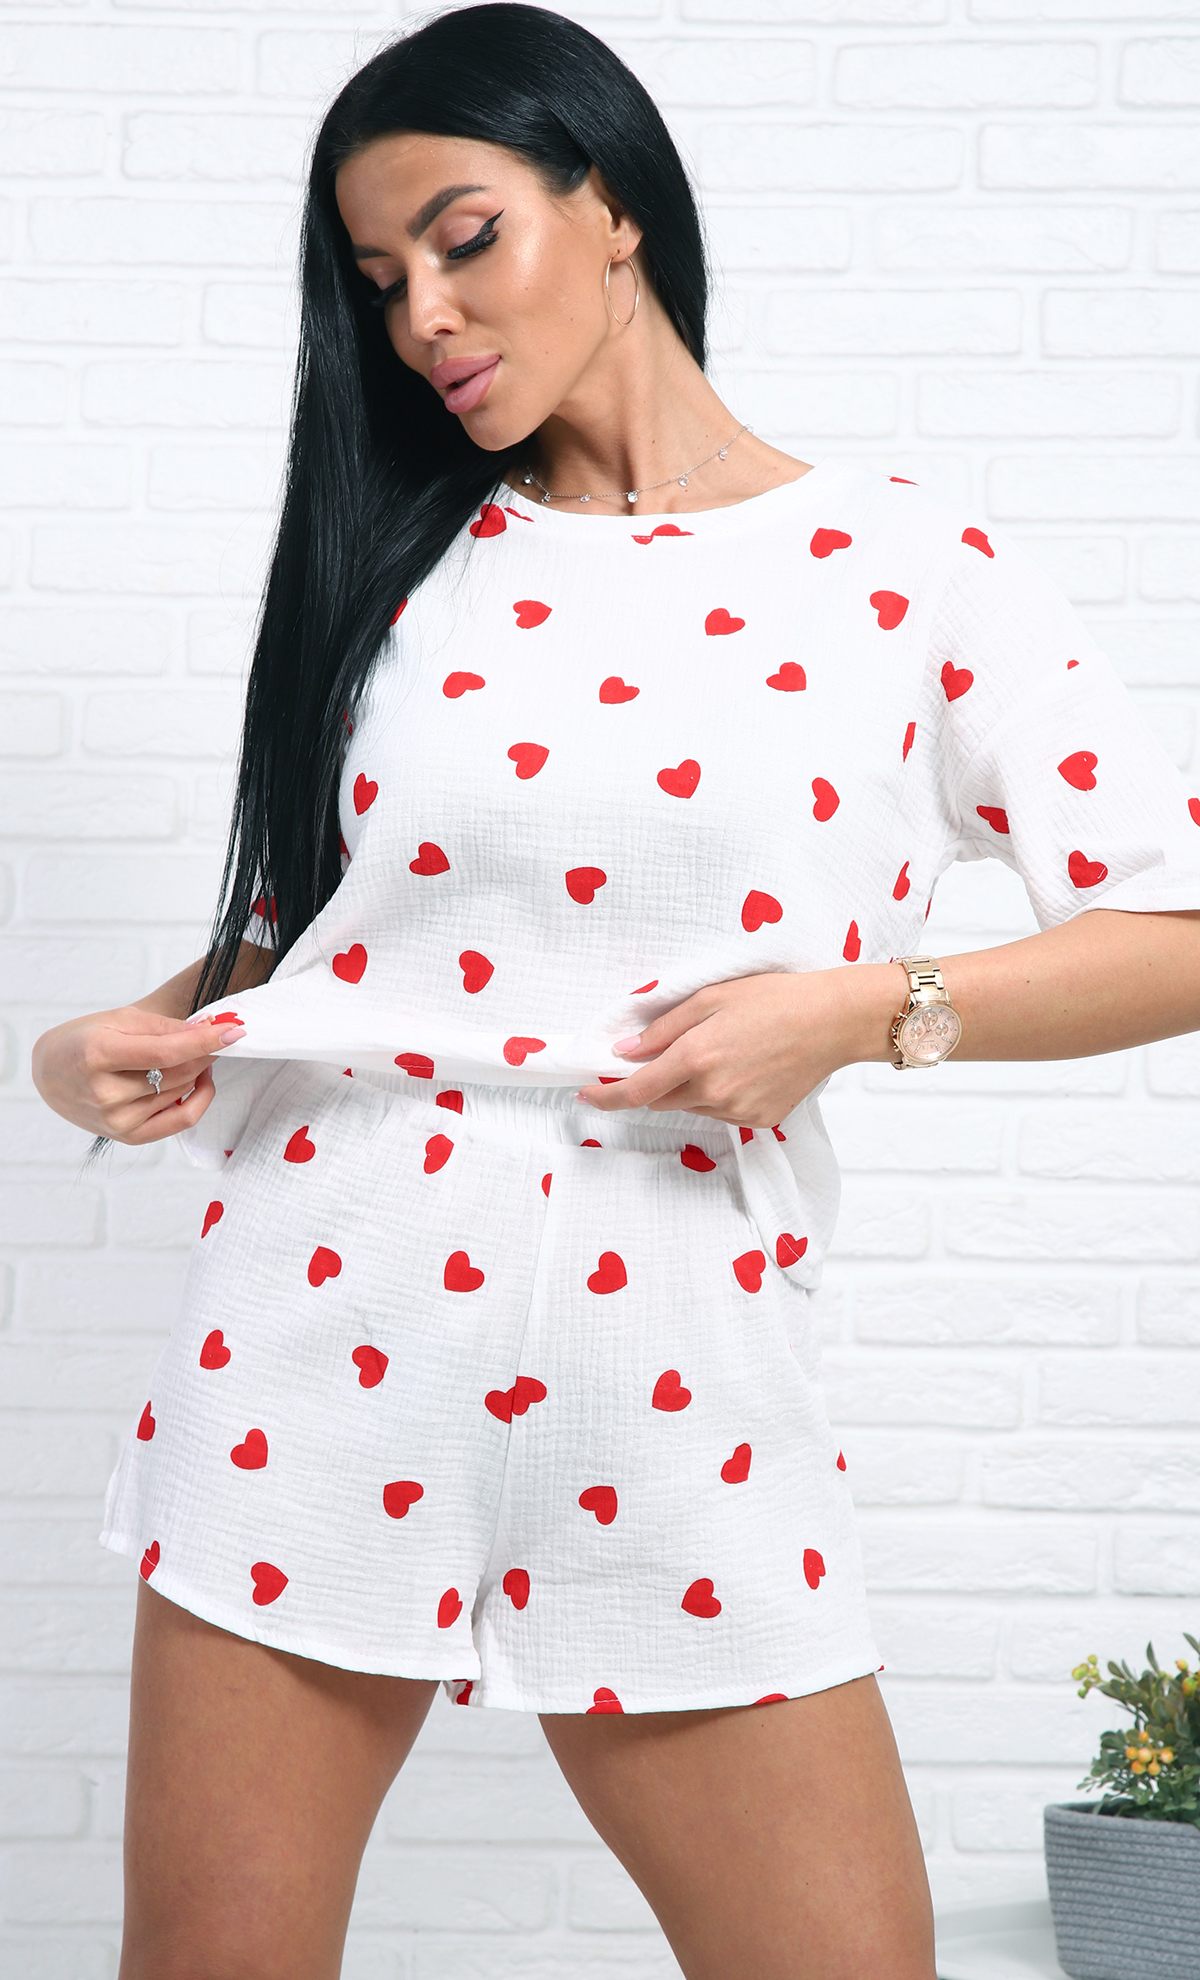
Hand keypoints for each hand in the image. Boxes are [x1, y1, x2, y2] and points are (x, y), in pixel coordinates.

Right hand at [31, 1006, 245, 1145]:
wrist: (51, 1073)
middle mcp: (104, 1093)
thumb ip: (163, 1027)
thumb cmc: (84, 1041)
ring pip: (181, 1091)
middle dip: (205, 1051)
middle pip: (177, 1073)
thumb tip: (207, 1028)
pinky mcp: (128, 1137)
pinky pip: (180, 1120)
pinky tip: (200, 1079)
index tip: (234, 1030)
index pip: (164, 1052)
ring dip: (199, 1069)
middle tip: (217, 1033)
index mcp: (97, 1055)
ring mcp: (115, 1120)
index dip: (204, 1041)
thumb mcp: (118, 1020)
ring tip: (195, 1052)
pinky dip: (199, 1098)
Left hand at [575, 967, 897, 1126]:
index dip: (605, 1095)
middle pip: (661, 1100)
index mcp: (695, 1058)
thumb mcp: (711, 998)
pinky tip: (746, 1067)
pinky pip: (723, 1112)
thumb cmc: (773, 999)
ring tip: (726, 1050)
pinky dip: (720, 1095)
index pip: (634, 1090)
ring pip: (693, 1106)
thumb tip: (625, 1052)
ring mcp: (737, 1111)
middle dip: (654, 1082)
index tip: (587, 1092)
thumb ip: (663, 1029)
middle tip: (672, 1052)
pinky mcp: (759, 1121)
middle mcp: (712, 1092)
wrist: (832, 1020)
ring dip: (691, 1087)